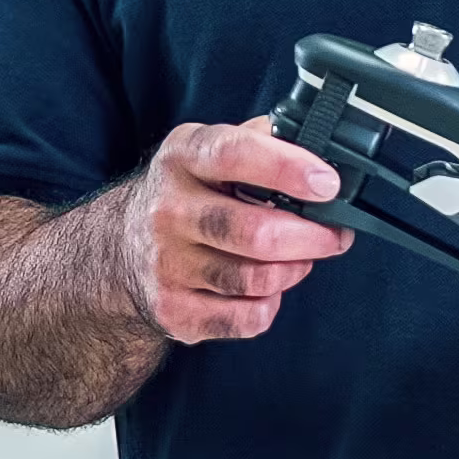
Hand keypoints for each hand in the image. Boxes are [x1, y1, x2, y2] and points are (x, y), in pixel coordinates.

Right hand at [119, 119, 352, 343]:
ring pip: (255, 279)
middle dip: (312, 237)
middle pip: (256, 233)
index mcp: (183, 157)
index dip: (287, 168)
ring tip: (302, 259)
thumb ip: (261, 139)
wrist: (124, 246)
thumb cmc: (190, 193)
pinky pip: (245, 319)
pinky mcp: (172, 309)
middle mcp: (168, 209)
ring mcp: (166, 263)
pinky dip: (269, 306)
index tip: (327, 184)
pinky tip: (267, 289)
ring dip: (294, 270)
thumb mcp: (210, 150)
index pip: (235, 154)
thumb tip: (320, 140)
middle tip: (335, 235)